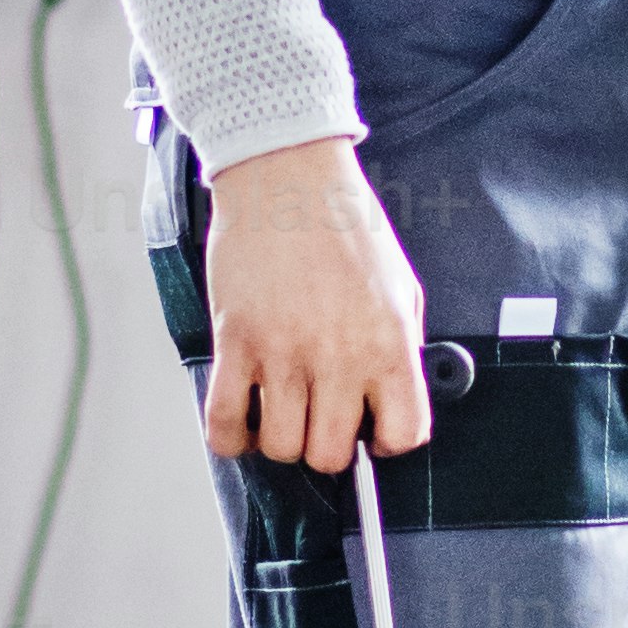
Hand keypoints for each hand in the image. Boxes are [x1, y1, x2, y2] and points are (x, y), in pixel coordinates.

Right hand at [202, 134, 429, 470]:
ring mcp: (283, 352)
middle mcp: (339, 356)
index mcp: (389, 343)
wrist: (287, 172)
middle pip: (330, 454)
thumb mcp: (400, 285)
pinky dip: (230, 436)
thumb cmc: (344, 223)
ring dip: (279, 438)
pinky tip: (240, 419)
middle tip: (318, 414)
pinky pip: (224, 423)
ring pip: (280, 446)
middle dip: (324, 443)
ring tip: (279, 409)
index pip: (402, 435)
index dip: (385, 442)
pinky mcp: (236, 342)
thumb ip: (402, 345)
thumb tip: (393, 395)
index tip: (371, 430)